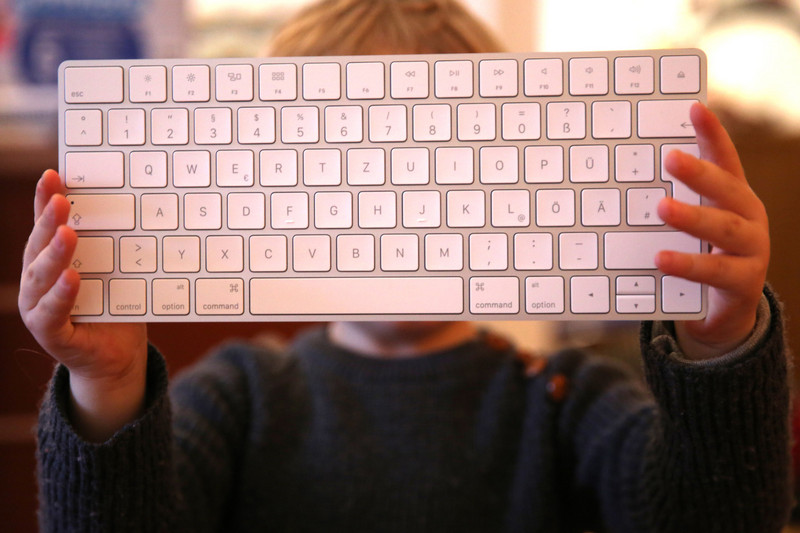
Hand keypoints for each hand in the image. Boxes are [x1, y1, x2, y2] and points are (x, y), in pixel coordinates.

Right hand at [19, 170, 147, 440]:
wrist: (117, 356)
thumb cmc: (116, 307)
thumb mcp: (118, 270)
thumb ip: (117, 245)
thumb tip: (141, 205)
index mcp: (51, 262)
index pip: (46, 227)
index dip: (44, 201)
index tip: (53, 175)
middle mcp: (37, 282)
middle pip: (39, 247)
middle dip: (48, 221)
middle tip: (62, 198)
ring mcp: (39, 309)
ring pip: (40, 279)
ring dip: (53, 255)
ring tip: (68, 233)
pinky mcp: (52, 336)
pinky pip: (51, 315)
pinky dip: (60, 296)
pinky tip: (72, 279)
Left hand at [656, 103, 768, 359]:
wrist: (727, 308)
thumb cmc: (704, 252)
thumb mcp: (692, 222)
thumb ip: (671, 198)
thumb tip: (622, 172)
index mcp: (734, 196)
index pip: (725, 159)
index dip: (712, 134)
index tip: (695, 109)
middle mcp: (748, 217)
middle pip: (726, 189)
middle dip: (700, 172)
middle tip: (671, 158)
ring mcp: (751, 249)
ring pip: (722, 229)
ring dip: (692, 217)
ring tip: (663, 208)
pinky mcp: (743, 282)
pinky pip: (714, 272)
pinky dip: (687, 265)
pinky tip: (661, 260)